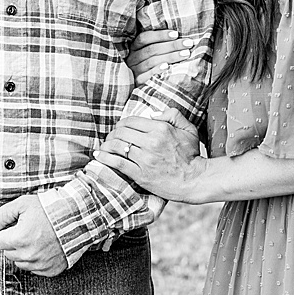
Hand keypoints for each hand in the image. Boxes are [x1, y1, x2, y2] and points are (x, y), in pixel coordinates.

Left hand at [0, 195, 67, 275]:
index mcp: (19, 239)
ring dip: (24, 252)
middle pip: (8, 253)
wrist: (78, 217)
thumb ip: (0, 217)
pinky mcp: (51, 270)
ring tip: (37, 238)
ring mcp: (41, 264)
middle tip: (29, 230)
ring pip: (20, 263)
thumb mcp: (21, 205)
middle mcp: (29, 255)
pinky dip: (37, 260)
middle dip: (14, 242)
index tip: (17, 226)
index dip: (6, 232)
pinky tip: (45, 247)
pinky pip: (35, 269)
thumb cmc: (49, 209)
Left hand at [93, 115, 207, 202]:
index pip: (131, 121)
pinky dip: (104, 158)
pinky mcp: (140, 174)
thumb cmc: (192, 155)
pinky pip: (117, 163)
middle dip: (113, 133)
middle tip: (111, 138)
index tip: (120, 128)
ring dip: (106, 144)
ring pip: (116, 146)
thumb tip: (151, 113)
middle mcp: (151, 142)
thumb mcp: (189, 129)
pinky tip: (98, 156)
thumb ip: (172, 115)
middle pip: (121, 132)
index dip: (122, 123)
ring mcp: (144, 159)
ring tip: (104, 146)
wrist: (195, 180)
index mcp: (161, 129)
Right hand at [127, 27, 196, 79]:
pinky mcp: (137, 82)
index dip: (160, 35)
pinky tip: (168, 67)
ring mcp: (133, 71)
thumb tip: (177, 34)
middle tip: (188, 43)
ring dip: (170, 56)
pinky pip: (147, 75)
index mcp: (133, 48)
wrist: (140, 91)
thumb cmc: (149, 67)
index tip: (176, 34)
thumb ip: (158, 44)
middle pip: (151, 49)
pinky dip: (157, 70)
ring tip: (186, 54)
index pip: (144, 38)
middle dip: (172, 45)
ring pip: (151, 61)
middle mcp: (132, 58)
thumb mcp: (148, 54)